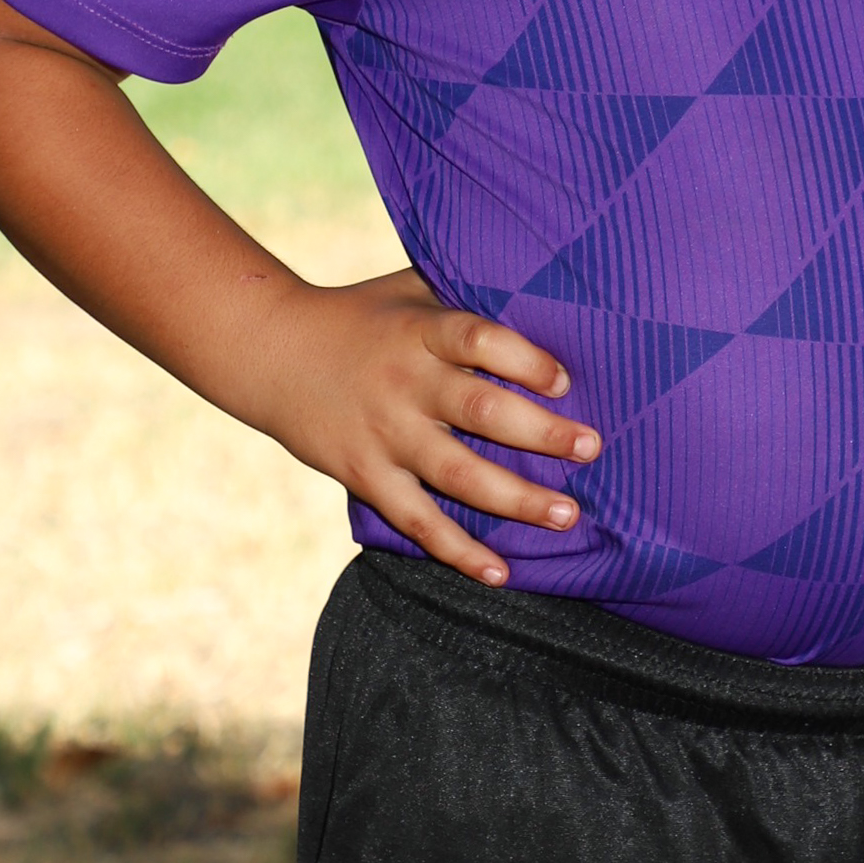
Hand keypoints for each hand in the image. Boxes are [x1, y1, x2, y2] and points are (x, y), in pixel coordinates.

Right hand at [250, 270, 596, 585]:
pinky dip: (457, 551)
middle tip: (592, 448)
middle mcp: (405, 383)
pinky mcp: (365, 475)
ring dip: (517, 498)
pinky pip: (417, 520)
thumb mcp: (410, 290)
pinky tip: (499, 573)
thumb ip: (464, 296)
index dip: (525, 359)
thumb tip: (545, 289)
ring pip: (458, 473)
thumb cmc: (361, 316)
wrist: (271, 352)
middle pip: (480, 409)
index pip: (479, 340)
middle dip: (541, 433)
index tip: (565, 380)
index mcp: (420, 331)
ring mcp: (384, 433)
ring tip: (568, 515)